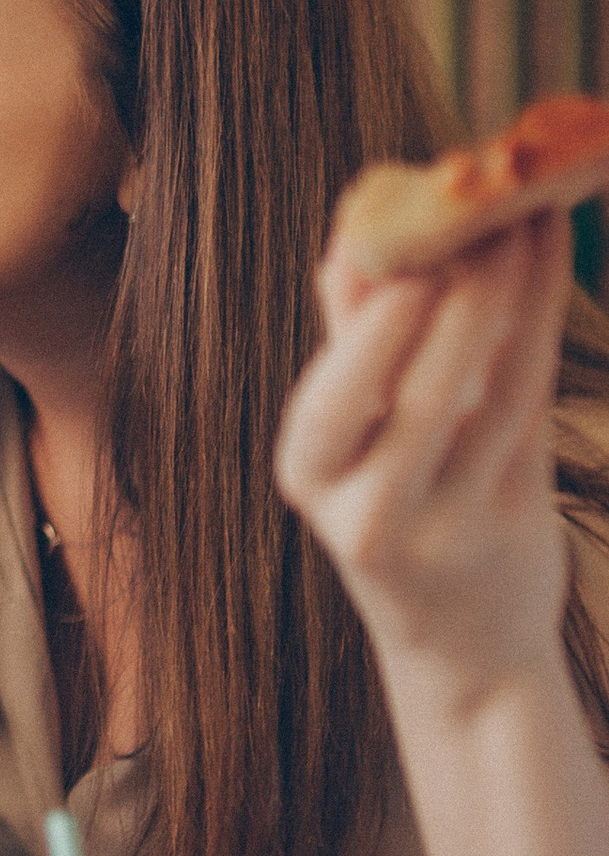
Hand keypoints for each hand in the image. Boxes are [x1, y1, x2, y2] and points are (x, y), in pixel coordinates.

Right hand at [274, 210, 571, 710]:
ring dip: (512, 294)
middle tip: (478, 207)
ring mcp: (446, 524)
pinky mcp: (514, 518)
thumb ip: (351, 350)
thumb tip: (347, 246)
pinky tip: (547, 259)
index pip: (333, 396)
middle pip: (418, 391)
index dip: (370, 324)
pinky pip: (530, 401)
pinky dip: (540, 322)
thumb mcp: (351, 446)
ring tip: (527, 214)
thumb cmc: (399, 522)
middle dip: (452, 293)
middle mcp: (365, 510)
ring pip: (488, 393)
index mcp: (308, 475)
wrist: (463, 648)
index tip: (397, 241)